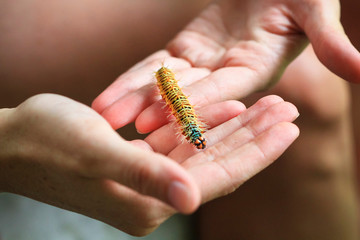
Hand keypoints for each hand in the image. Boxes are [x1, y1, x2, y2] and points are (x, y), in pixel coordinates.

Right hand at [0, 94, 297, 235]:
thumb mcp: (95, 155)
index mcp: (150, 202)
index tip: (288, 127)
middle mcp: (156, 196)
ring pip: (207, 152)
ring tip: (268, 106)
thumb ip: (145, 177)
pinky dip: (207, 127)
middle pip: (220, 164)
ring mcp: (150, 179)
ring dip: (237, 129)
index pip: (220, 177)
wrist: (16, 142)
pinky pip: (186, 144)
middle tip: (287, 110)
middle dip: (256, 137)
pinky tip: (228, 111)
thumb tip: (190, 200)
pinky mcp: (143, 162)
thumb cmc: (48, 145)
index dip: (257, 151)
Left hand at [92, 0, 359, 131]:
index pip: (224, 92)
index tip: (165, 121)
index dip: (197, 106)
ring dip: (134, 97)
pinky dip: (136, 79)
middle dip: (153, 109)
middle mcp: (226, 74)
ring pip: (165, 84)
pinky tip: (112, 94)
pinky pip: (158, 67)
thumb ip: (330, 42)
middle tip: (120, 127)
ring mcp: (204, 63)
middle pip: (187, 96)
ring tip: (104, 112)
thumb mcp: (316, 11)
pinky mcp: (188, 50)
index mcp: (256, 70)